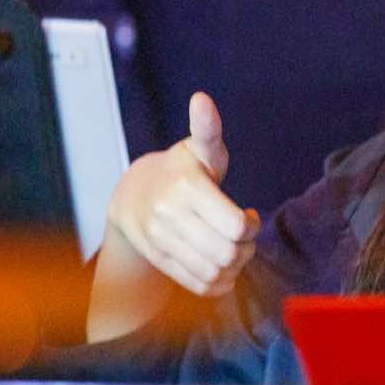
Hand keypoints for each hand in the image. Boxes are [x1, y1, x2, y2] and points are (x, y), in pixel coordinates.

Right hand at [103, 92, 261, 298]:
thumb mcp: (198, 148)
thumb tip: (202, 99)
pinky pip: (197, 285)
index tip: (249, 215)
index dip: (252, 225)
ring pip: (213, 272)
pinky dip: (218, 283)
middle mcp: (168, 215)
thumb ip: (207, 128)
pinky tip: (223, 268)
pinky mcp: (159, 260)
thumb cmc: (181, 168)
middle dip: (246, 249)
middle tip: (245, 237)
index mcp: (185, 186)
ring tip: (234, 251)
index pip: (235, 225)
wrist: (133, 194)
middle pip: (227, 253)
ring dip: (234, 267)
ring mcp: (160, 240)